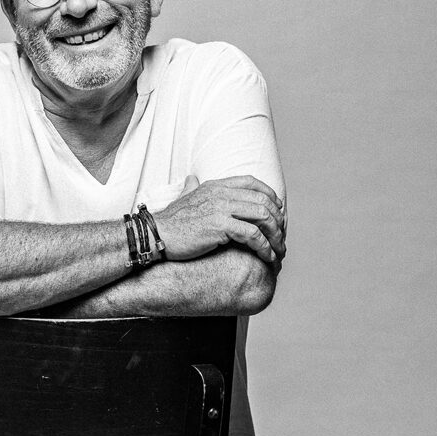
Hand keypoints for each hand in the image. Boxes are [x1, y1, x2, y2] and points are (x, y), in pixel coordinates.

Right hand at [154, 174, 285, 263]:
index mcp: (215, 185)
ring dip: (275, 235)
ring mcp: (221, 209)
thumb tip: (191, 179)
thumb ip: (191, 187)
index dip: (270, 195)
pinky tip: (267, 256)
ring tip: (278, 249)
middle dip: (277, 220)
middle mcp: (221, 193)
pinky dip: (264, 247)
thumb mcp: (183, 197)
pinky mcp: (221, 227)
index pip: (252, 182)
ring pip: (262, 217)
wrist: (155, 234)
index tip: (278, 210)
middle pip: (262, 200)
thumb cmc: (170, 221)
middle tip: (281, 236)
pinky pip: (253, 235)